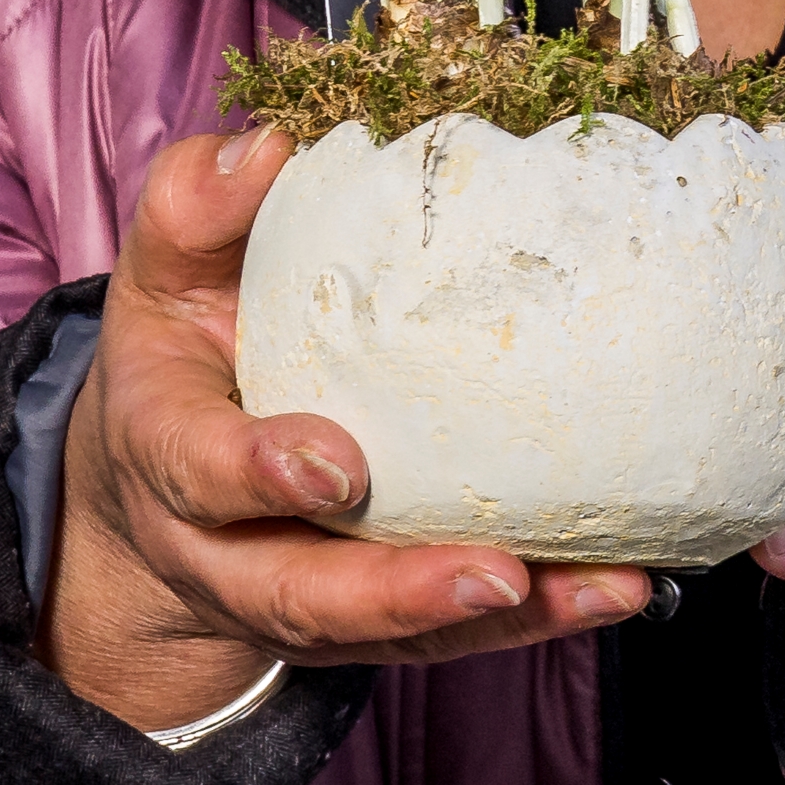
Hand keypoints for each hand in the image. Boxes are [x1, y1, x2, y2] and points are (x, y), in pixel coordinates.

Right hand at [50, 125, 659, 730]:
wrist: (165, 485)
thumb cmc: (189, 357)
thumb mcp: (169, 275)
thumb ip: (199, 210)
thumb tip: (268, 148)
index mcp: (168, 450)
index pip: (197, 471)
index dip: (258, 474)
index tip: (337, 464)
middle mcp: (228, 549)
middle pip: (300, 594)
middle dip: (396, 592)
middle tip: (492, 572)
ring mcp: (304, 598)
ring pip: (393, 632)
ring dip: (502, 618)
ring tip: (602, 587)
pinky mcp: (375, 623)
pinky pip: (457, 636)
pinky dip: (541, 617)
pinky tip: (619, 586)